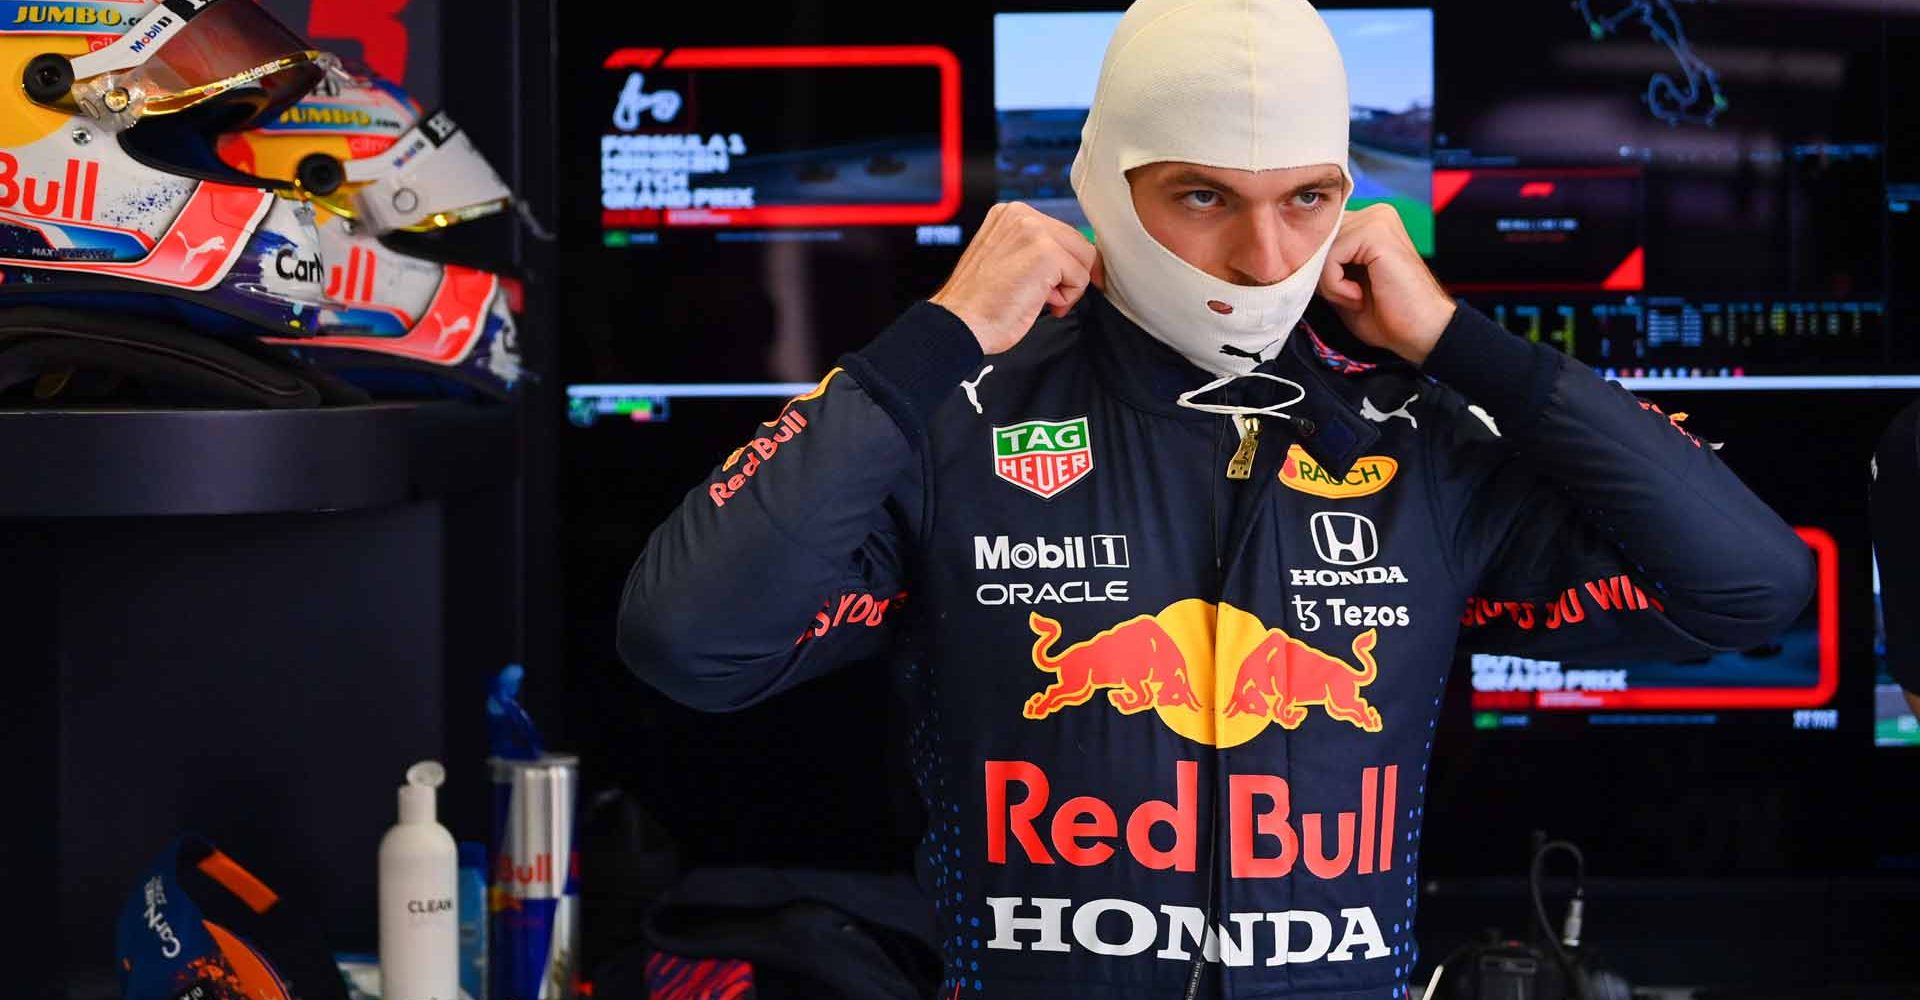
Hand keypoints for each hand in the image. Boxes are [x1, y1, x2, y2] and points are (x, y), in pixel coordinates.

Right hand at [930, 202, 1103, 354]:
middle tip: (1048, 298)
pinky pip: (1080, 277)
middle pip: (1077, 242)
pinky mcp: (1046, 253)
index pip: (1061, 232)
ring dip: (1069, 286)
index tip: (1060, 283)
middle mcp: (1021, 215)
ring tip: (1041, 299)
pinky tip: (1040, 302)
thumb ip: (1033, 250)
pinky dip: (1067, 298)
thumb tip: (1069, 259)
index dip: (1066, 263)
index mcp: (1010, 214)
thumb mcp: (1006, 259)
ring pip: (1084, 257)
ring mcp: (1034, 231)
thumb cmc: (978, 303)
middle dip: (1070, 274)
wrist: (960, 322)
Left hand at [1317, 204, 1455, 364]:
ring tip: (1356, 298)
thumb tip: (1292, 257)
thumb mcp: (1343, 286)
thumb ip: (1323, 266)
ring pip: (1321, 248)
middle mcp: (1375, 213)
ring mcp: (1378, 219)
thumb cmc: (1386, 315)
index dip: (1317, 268)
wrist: (1423, 333)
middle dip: (1322, 276)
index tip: (1334, 293)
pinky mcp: (1377, 232)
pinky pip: (1331, 256)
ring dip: (1330, 284)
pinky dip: (1336, 285)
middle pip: (1317, 240)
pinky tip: (1359, 296)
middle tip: (1349, 298)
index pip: (1319, 236)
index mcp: (1368, 223)